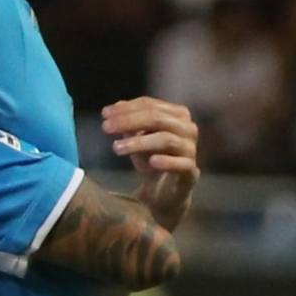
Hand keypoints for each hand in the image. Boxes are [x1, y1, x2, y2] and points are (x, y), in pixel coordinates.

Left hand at [102, 97, 199, 231]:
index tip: (104, 114)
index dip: (127, 108)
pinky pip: (182, 164)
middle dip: (129, 121)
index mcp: (177, 115)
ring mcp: (191, 150)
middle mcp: (188, 128)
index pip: (150, 105)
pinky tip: (152, 162)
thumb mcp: (135, 138)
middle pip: (158, 118)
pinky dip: (167, 162)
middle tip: (106, 128)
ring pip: (167, 139)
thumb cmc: (150, 157)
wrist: (164, 190)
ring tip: (116, 148)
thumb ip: (127, 123)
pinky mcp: (191, 172)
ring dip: (139, 142)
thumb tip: (112, 109)